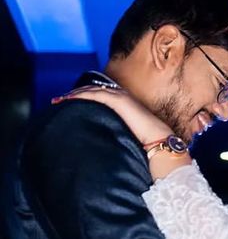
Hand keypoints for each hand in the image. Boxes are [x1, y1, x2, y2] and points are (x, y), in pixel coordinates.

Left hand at [52, 86, 172, 145]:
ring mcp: (120, 98)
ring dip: (74, 95)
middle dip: (74, 96)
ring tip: (59, 100)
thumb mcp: (127, 138)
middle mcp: (122, 98)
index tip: (68, 106)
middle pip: (93, 92)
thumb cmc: (146, 146)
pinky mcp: (119, 100)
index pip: (100, 98)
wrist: (159, 142)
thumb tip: (102, 147)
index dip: (83, 99)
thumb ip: (115, 136)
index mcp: (124, 106)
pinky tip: (70, 99)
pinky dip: (81, 96)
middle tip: (57, 101)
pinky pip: (96, 95)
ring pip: (92, 91)